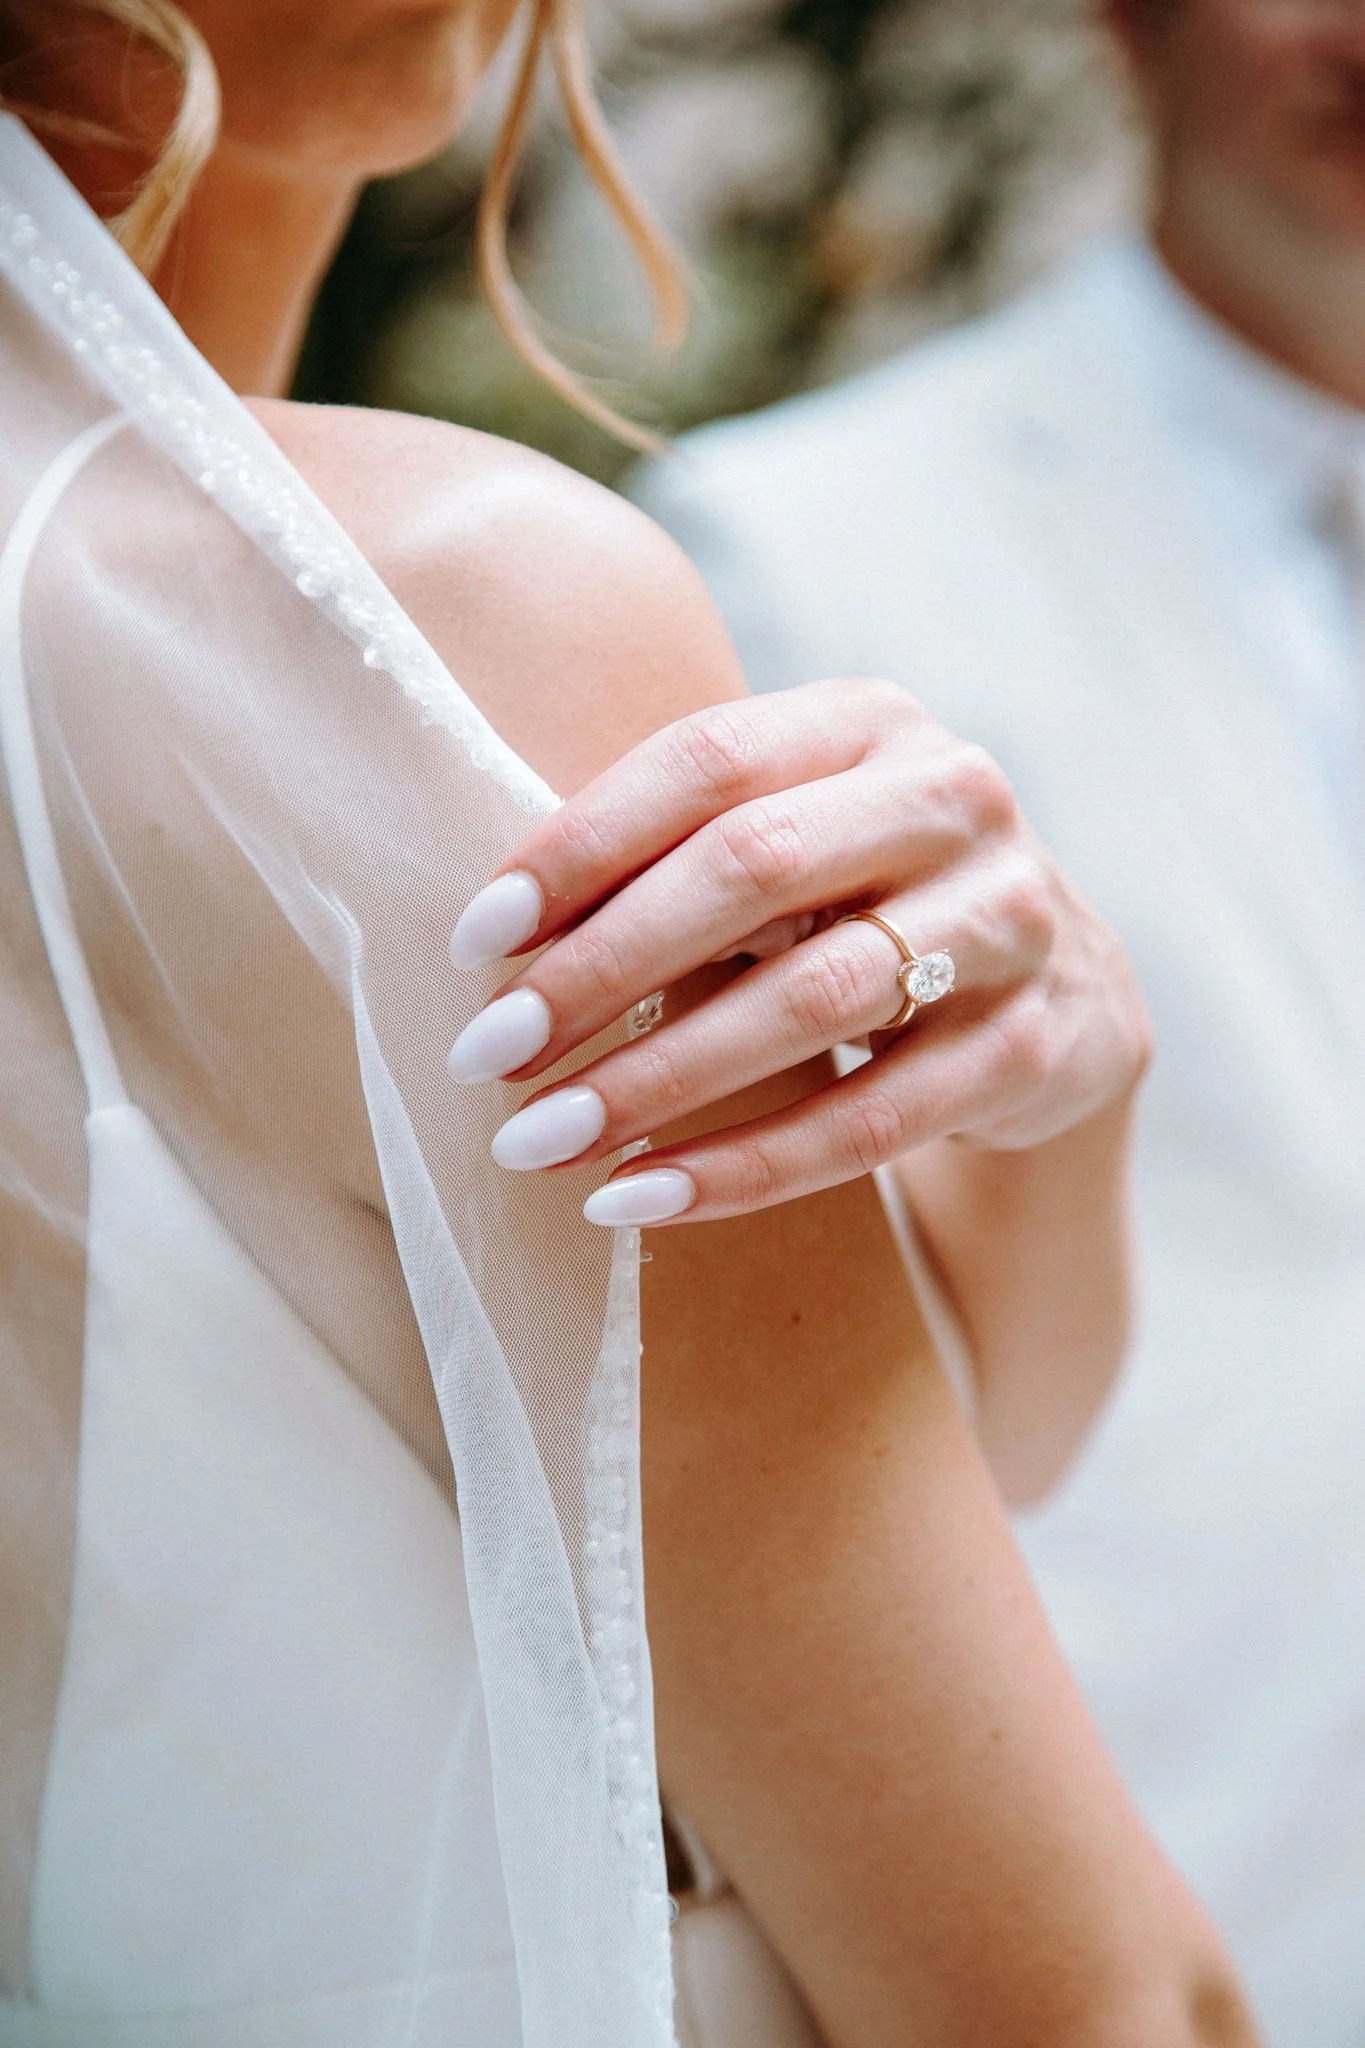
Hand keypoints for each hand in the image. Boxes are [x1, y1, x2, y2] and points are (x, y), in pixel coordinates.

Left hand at [445, 678, 1150, 1225]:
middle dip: (601, 969)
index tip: (475, 943)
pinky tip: (640, 1196)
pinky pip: (872, 1121)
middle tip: (487, 1054)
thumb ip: (678, 856)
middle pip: (752, 868)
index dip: (580, 845)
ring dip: (656, 1080)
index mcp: (870, 720)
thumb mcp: (793, 843)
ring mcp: (1008, 919)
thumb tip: (497, 943)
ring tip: (542, 1140)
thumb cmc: (865, 904)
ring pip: (811, 1002)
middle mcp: (953, 797)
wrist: (1063, 994)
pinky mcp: (1031, 1045)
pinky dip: (745, 1167)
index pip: (706, 760)